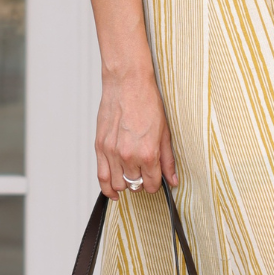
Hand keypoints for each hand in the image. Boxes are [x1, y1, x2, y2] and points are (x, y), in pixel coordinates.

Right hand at [95, 67, 177, 199]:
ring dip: (126, 184)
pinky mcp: (100, 146)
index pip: (151, 185)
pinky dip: (107, 188)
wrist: (127, 83)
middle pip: (135, 185)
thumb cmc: (146, 102)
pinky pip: (101, 177)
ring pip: (119, 184)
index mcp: (147, 153)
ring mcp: (112, 152)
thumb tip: (173, 179)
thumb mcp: (165, 132)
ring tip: (131, 175)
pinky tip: (113, 191)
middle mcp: (128, 156)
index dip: (155, 184)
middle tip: (145, 172)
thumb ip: (168, 160)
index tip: (156, 179)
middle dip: (142, 182)